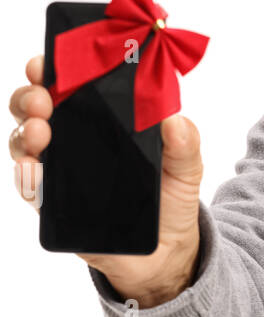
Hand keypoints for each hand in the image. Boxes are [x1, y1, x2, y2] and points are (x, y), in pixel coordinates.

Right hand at [9, 54, 203, 306]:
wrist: (166, 254)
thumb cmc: (170, 201)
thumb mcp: (186, 167)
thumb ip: (185, 142)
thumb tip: (174, 118)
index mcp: (100, 123)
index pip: (67, 88)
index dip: (51, 71)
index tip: (47, 62)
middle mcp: (72, 144)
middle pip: (35, 111)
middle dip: (30, 98)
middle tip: (43, 99)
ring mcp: (59, 176)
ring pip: (25, 146)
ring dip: (24, 134)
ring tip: (40, 132)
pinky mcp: (55, 209)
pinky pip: (31, 192)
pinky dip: (26, 179)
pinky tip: (32, 171)